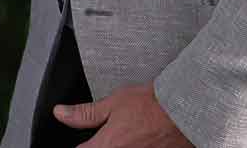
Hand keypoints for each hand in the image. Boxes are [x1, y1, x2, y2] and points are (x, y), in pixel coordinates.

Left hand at [54, 84, 191, 147]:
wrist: (185, 110)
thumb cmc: (153, 105)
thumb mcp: (114, 103)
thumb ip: (85, 113)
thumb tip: (61, 114)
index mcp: (107, 146)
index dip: (82, 144)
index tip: (86, 139)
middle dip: (101, 143)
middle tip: (113, 132)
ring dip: (118, 145)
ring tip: (129, 135)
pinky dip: (136, 146)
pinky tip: (138, 139)